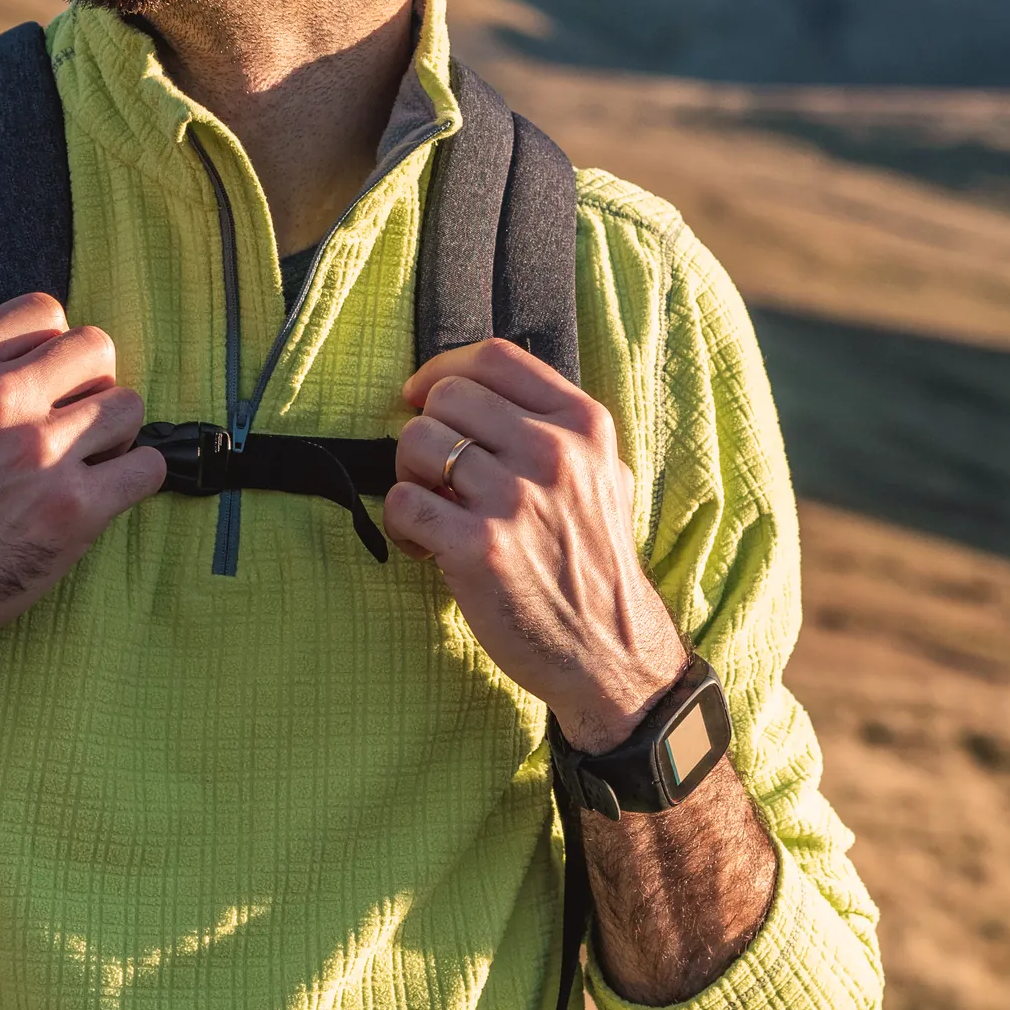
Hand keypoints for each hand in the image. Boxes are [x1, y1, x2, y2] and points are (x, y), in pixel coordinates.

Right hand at [0, 295, 161, 828]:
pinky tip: (113, 489)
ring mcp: (42, 453)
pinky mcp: (74, 508)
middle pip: (95, 348)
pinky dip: (138, 477)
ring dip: (117, 431)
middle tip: (77, 416)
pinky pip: (146, 467)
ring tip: (95, 456)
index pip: (44, 311)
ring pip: (128, 405)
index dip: (53, 343)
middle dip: (92, 381)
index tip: (47, 376)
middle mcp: (1, 398)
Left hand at [383, 338, 686, 749]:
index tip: (422, 396)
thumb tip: (486, 393)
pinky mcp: (479, 548)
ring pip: (416, 443)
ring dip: (409, 477)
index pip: (494, 358)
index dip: (442, 370)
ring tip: (433, 512)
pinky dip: (400, 524)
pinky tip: (426, 547)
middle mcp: (552, 453)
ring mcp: (515, 499)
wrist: (610, 651)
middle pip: (445, 397)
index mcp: (583, 425)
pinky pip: (402, 501)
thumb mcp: (607, 476)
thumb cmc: (595, 563)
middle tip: (435, 474)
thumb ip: (559, 429)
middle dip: (425, 431)